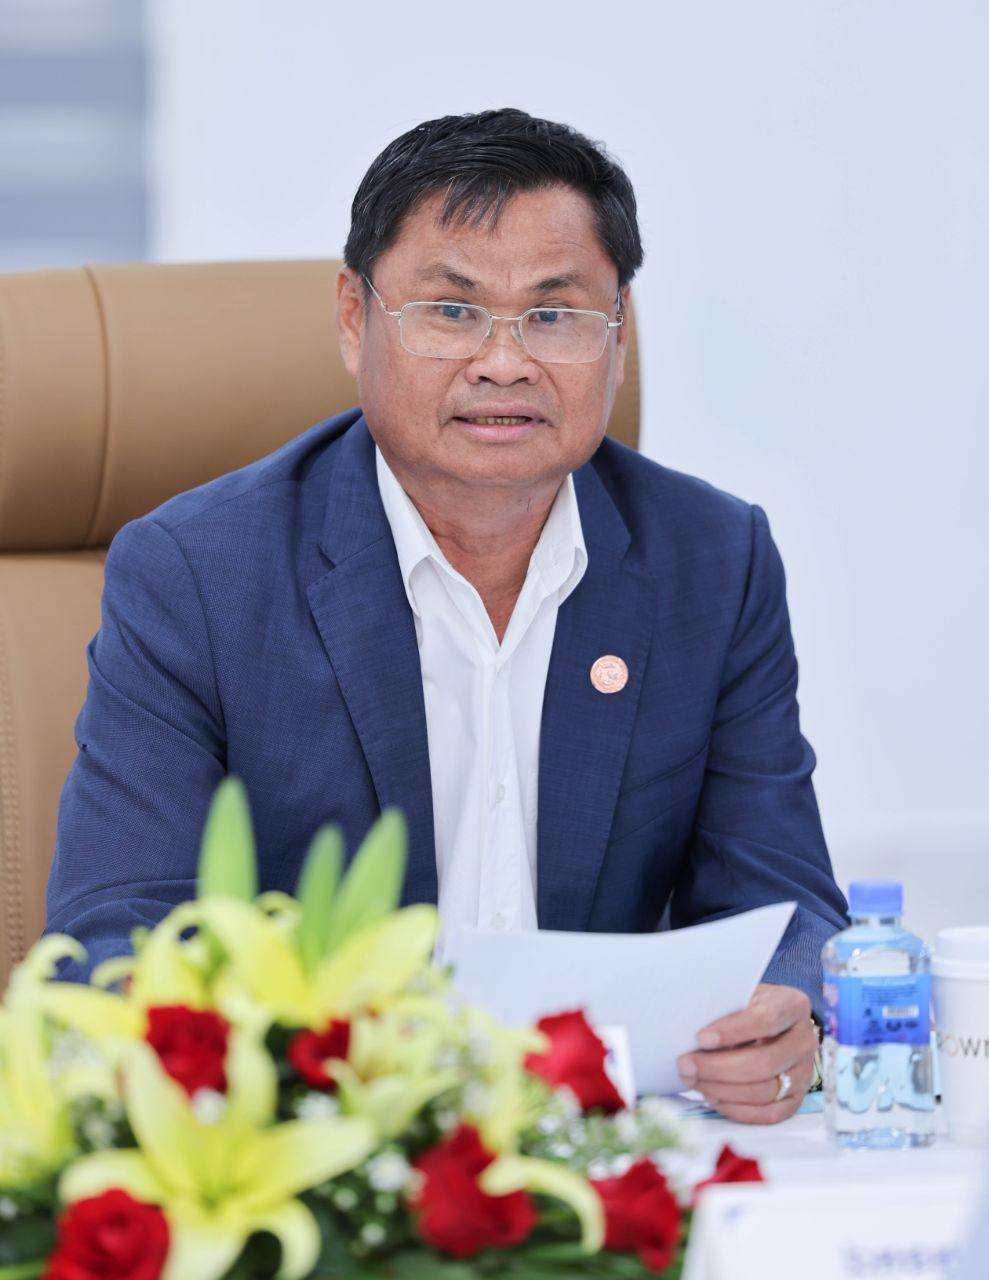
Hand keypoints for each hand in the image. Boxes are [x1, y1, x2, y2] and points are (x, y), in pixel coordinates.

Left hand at [676, 983, 816, 1124]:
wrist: (772, 1025)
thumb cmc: (749, 1007)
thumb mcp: (739, 996)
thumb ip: (723, 1009)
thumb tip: (689, 1031)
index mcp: (792, 1006)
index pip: (765, 1020)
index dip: (732, 1031)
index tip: (701, 1038)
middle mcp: (804, 1041)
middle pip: (763, 1062)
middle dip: (718, 1068)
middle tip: (686, 1065)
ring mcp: (803, 1073)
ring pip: (764, 1091)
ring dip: (722, 1090)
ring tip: (693, 1080)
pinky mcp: (796, 1099)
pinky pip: (768, 1113)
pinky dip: (736, 1109)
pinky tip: (713, 1097)